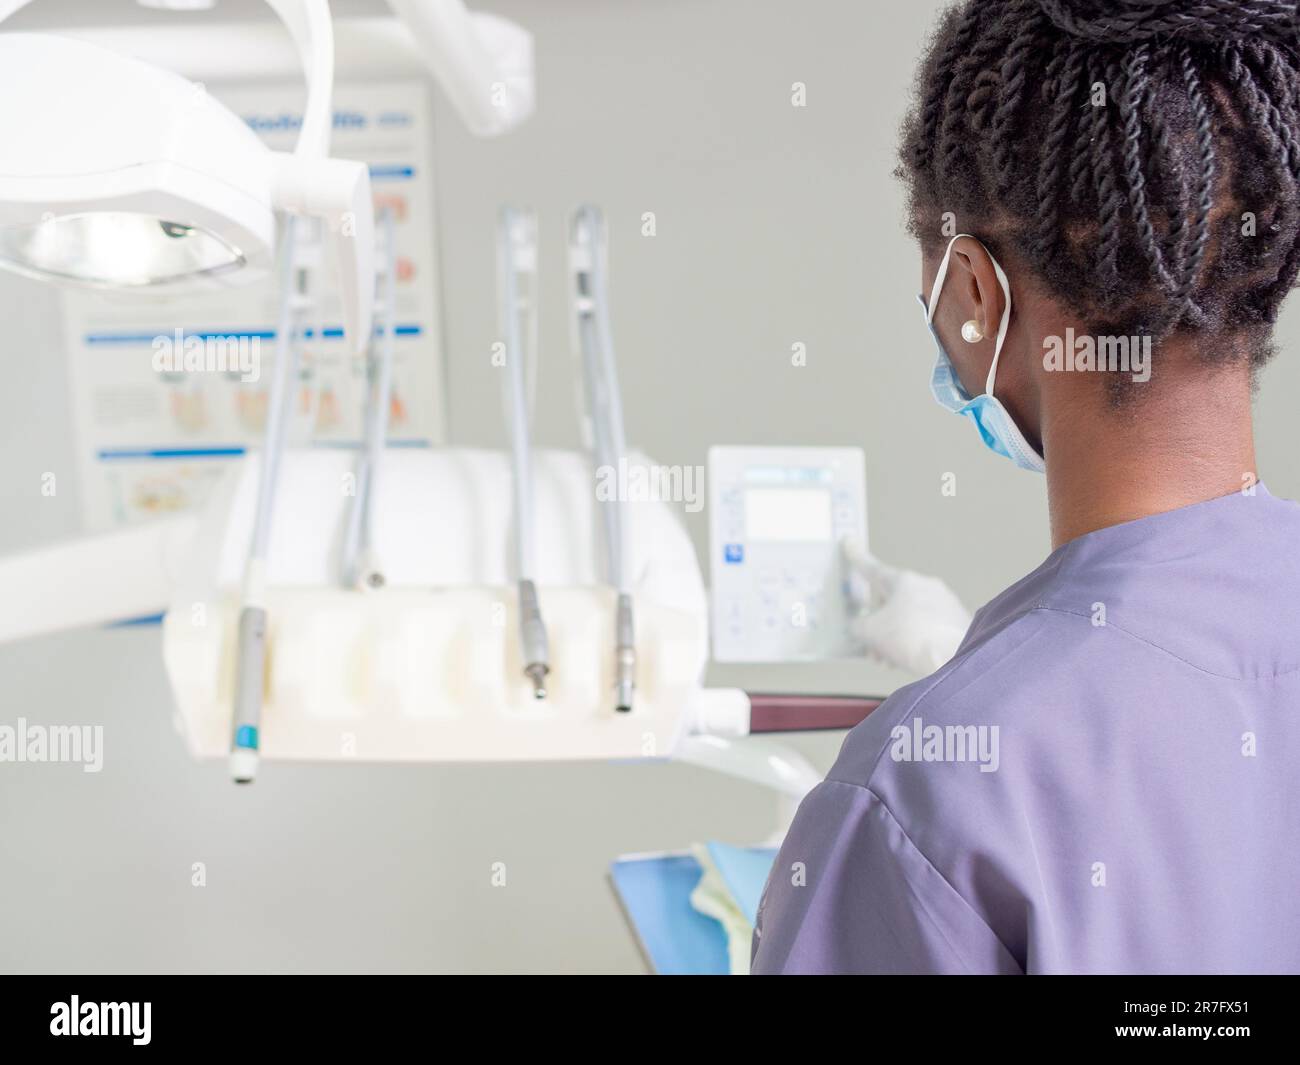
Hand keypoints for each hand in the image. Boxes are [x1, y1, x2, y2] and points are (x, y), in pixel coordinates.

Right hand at [841, 538, 971, 676]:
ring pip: (909, 617)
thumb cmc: (913, 639)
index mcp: (904, 581)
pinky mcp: (958, 622)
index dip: (857, 558)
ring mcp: (945, 603)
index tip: (851, 544)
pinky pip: (928, 627)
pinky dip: (915, 641)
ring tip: (890, 659)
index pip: (874, 568)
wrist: (954, 659)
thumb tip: (857, 627)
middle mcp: (926, 586)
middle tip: (870, 644)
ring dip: (895, 636)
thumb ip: (857, 626)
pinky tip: (910, 659)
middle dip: (877, 624)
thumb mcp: (870, 632)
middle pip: (891, 601)